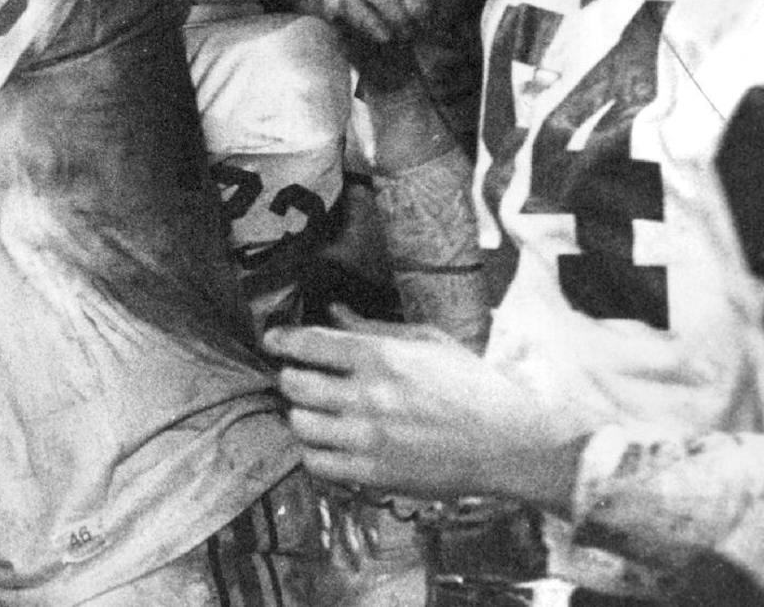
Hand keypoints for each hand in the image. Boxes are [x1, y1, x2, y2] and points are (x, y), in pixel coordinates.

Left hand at [266, 312, 593, 504]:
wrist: (512, 444)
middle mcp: (367, 395)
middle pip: (294, 384)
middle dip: (292, 379)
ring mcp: (368, 438)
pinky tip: (328, 445)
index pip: (307, 343)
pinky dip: (314, 453)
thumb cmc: (473, 387)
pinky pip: (317, 464)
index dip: (282, 340)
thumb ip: (374, 327)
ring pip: (299, 424)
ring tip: (316, 415)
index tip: (273, 341)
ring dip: (301, 417)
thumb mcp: (428, 341)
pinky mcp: (374, 474)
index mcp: (380, 356)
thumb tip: (334, 310)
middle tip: (300, 380)